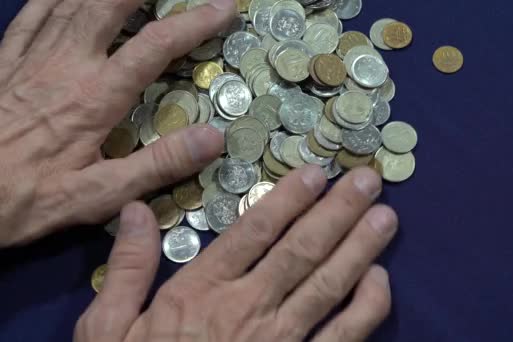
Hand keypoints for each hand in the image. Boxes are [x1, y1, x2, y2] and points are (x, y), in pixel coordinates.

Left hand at [0, 0, 234, 245]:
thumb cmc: (25, 198)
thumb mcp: (98, 195)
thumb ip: (159, 165)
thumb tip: (214, 138)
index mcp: (96, 95)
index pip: (156, 45)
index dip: (195, 22)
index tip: (225, 8)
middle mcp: (66, 62)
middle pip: (110, 3)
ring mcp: (31, 56)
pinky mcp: (4, 59)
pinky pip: (34, 12)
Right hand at [74, 166, 396, 341]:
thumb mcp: (107, 330)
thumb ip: (129, 268)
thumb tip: (136, 209)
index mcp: (201, 292)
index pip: (254, 233)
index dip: (289, 199)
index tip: (317, 173)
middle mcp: (247, 309)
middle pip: (301, 250)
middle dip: (338, 212)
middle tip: (369, 181)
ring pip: (327, 286)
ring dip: (360, 248)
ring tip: (386, 217)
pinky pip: (342, 338)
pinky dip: (366, 308)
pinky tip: (380, 279)